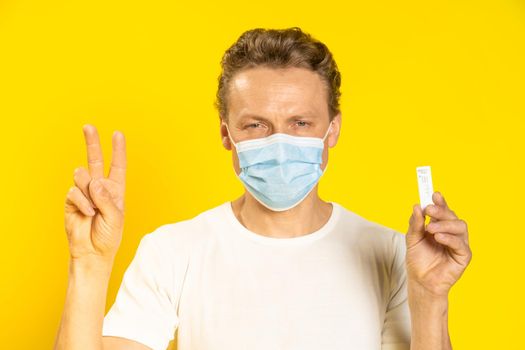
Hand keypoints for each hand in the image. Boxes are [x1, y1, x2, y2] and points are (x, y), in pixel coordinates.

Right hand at [64, 124, 126, 261]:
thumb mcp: (115, 218)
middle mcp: (100, 188)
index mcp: (115, 190)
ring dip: (89, 191)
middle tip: (88, 127)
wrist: (92, 252)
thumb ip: (107, 199)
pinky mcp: (71, 200)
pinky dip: (82, 202)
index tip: (118, 134)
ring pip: (83, 176)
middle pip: (96, 160)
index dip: (118, 150)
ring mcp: (84, 193)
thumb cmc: (108, 236)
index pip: (117, 166)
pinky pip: (74, 191)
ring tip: (94, 209)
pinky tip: (87, 213)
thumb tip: (95, 181)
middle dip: (92, 143)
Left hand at [405, 192, 471, 297]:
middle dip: (441, 210)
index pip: (443, 211)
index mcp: (440, 227)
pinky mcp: (463, 257)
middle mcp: (451, 233)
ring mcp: (459, 244)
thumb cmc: (418, 260)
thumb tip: (417, 207)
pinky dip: (450, 238)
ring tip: (430, 228)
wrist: (420, 281)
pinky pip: (461, 244)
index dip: (441, 202)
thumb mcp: (412, 239)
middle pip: (453, 216)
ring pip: (460, 226)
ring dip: (445, 224)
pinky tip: (438, 237)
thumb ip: (415, 224)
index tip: (433, 194)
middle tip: (429, 209)